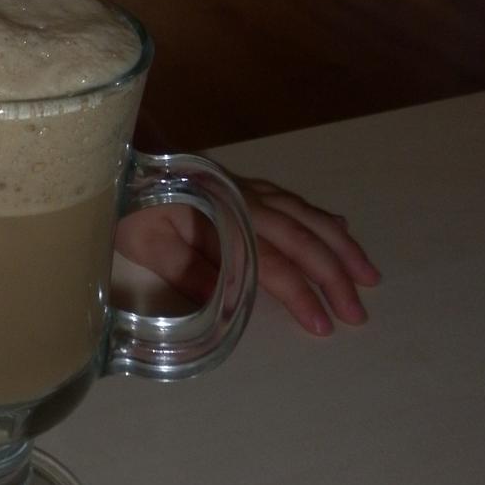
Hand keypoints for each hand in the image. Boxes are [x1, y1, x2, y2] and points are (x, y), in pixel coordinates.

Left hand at [115, 173, 380, 336]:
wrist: (116, 159)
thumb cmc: (127, 205)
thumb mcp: (147, 244)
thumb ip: (191, 270)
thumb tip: (235, 300)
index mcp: (223, 216)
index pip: (272, 261)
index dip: (300, 294)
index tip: (324, 325)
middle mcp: (244, 199)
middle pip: (301, 238)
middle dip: (335, 276)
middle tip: (359, 313)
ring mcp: (247, 188)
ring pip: (306, 215)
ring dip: (340, 245)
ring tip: (369, 275)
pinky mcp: (244, 185)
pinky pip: (293, 200)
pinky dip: (320, 216)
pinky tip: (338, 227)